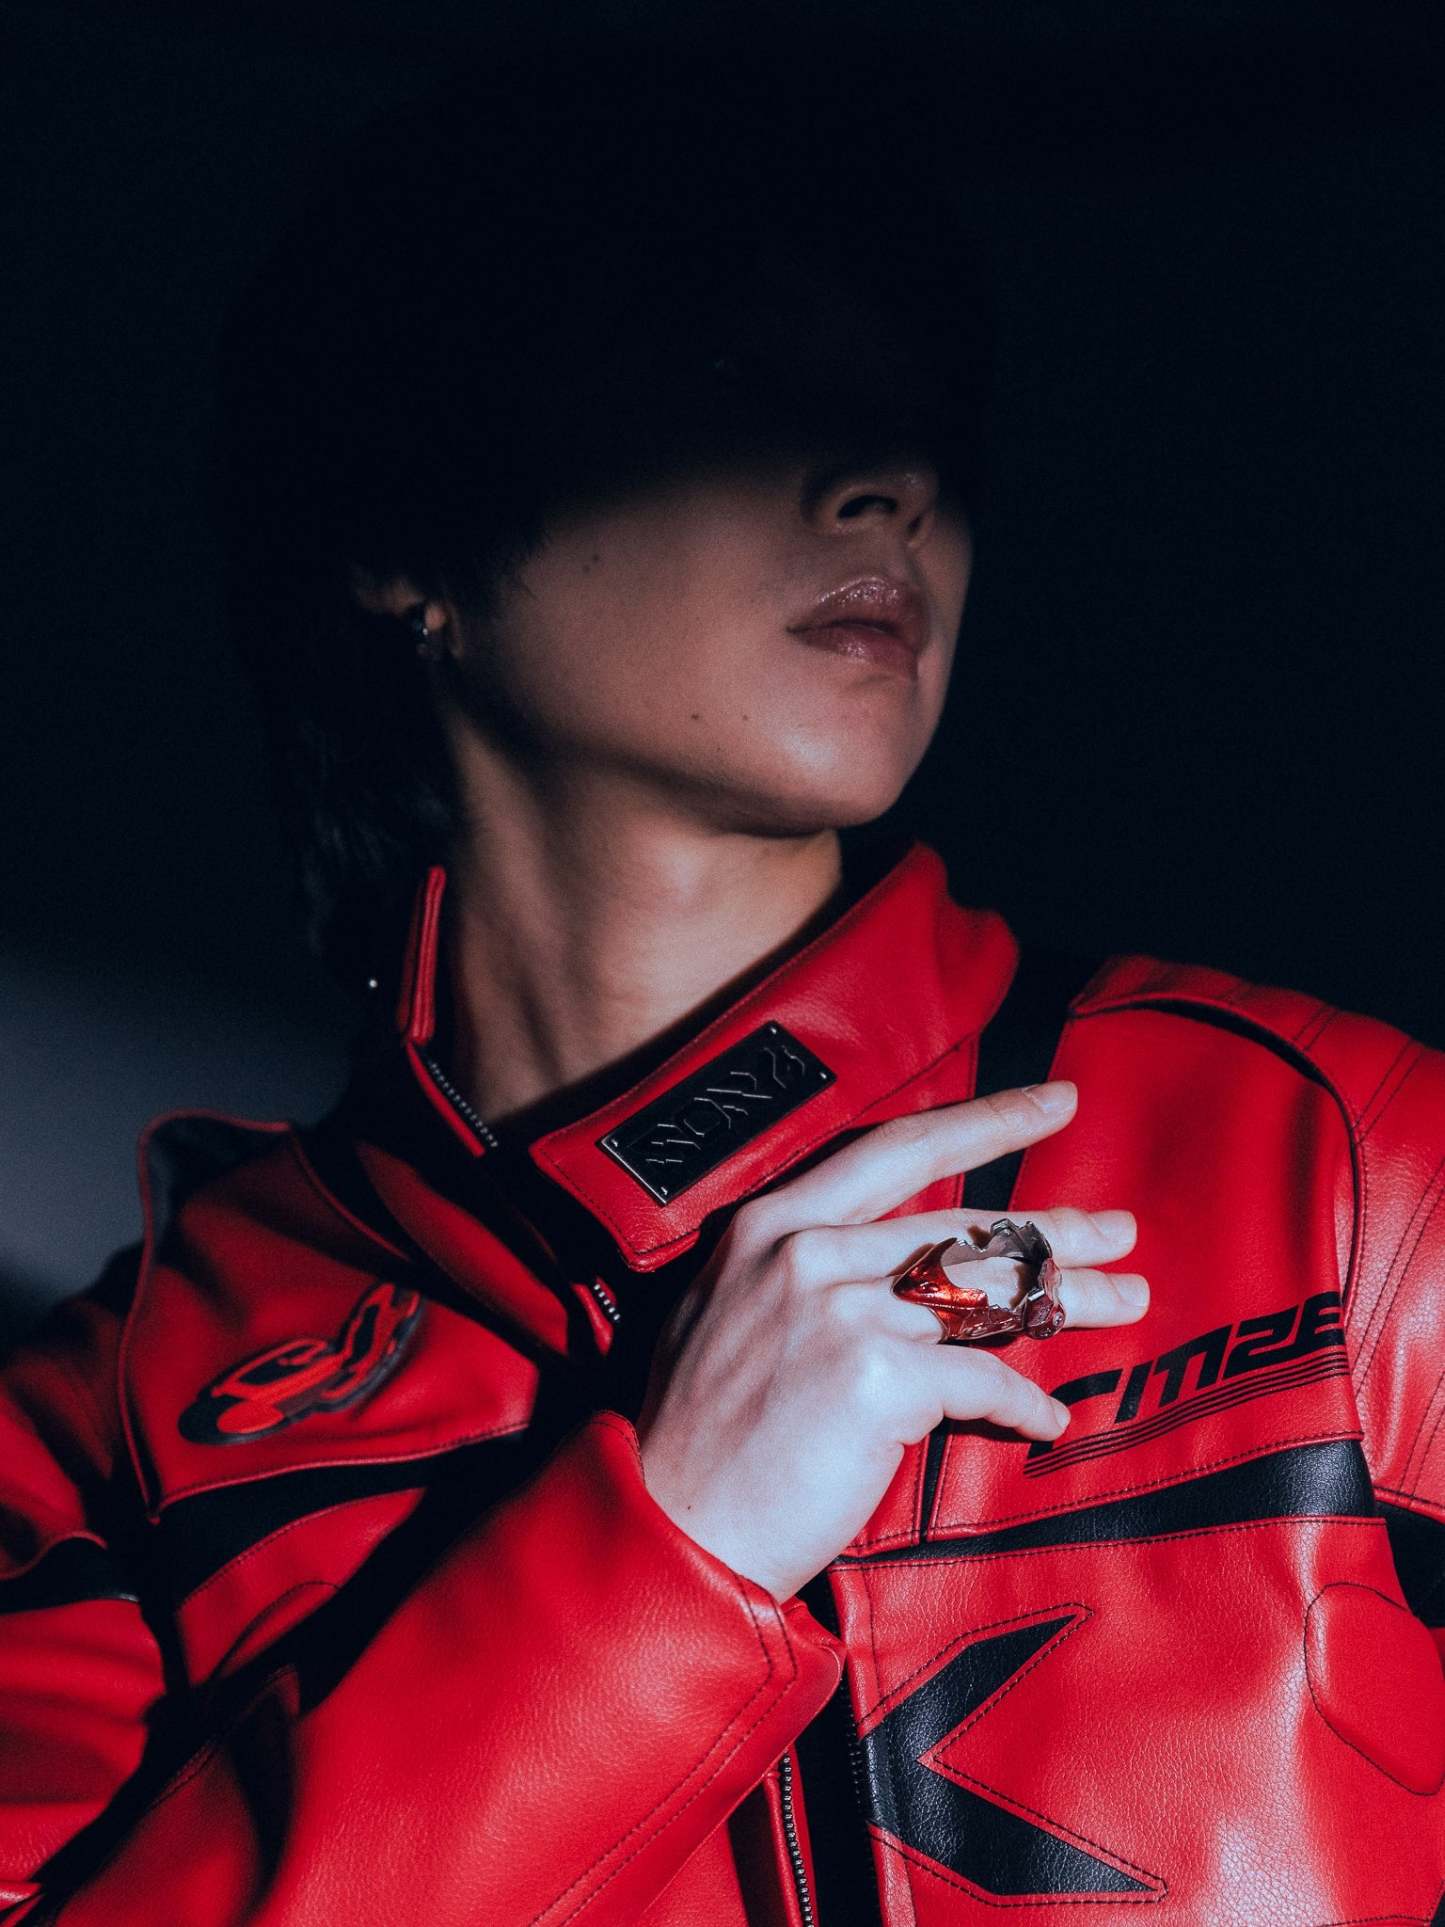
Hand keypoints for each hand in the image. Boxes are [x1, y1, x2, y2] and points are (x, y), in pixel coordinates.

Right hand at [636, 1081, 1146, 1600]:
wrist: (668, 1526)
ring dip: (1068, 1300)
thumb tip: (909, 1279)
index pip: (897, 1148)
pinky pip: (981, 1380)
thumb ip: (811, 1279)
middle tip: (1120, 1227)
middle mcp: (806, 1249)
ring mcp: (840, 1307)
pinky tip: (1048, 1417)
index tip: (1053, 1103)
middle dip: (1055, 1226)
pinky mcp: (875, 1375)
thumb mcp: (736, 1317)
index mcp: (771, 1223)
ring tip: (1126, 1300)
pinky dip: (1022, 1403)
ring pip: (986, 1294)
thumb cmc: (703, 1438)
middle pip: (962, 1223)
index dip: (986, 1121)